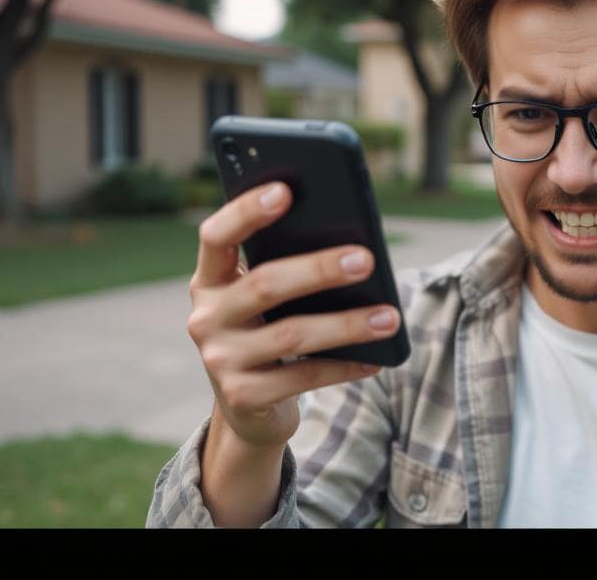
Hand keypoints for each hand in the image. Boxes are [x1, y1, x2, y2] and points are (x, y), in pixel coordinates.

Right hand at [186, 181, 399, 452]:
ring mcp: (219, 360)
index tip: (286, 190)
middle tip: (366, 259)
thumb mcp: (269, 300)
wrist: (248, 406)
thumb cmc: (270, 330)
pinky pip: (303, 379)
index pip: (216, 236)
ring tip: (390, 316)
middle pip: (264, 284)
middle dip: (319, 269)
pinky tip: (377, 359)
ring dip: (347, 325)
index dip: (246, 211)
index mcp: (210, 280)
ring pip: (291, 335)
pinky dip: (345, 367)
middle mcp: (206, 317)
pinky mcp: (241, 397)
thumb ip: (288, 267)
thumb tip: (355, 246)